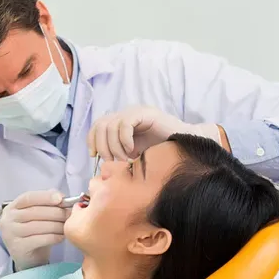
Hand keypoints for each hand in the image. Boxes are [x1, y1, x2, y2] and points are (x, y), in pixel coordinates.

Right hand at [0, 190, 70, 270]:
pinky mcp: (18, 247)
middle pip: (34, 211)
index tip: (60, 198)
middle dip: (55, 212)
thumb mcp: (37, 216)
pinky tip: (62, 237)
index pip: (27, 198)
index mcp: (12, 207)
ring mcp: (11, 234)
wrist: (28, 259)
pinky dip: (53, 237)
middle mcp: (8, 219)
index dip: (45, 197)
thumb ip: (46, 203)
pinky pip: (39, 239)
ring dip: (56, 225)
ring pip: (38, 226)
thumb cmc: (34, 233)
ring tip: (67, 226)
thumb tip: (60, 196)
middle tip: (70, 214)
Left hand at [87, 106, 220, 161]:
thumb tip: (102, 166)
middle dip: (103, 146)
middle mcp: (126, 115)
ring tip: (125, 159)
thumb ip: (120, 155)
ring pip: (110, 125)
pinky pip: (125, 124)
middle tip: (114, 161)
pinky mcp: (145, 113)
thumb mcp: (135, 155)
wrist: (186, 144)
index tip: (95, 156)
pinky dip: (124, 140)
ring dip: (114, 146)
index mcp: (121, 123)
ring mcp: (135, 112)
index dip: (92, 140)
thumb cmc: (161, 152)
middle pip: (100, 125)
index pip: (97, 126)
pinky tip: (132, 150)